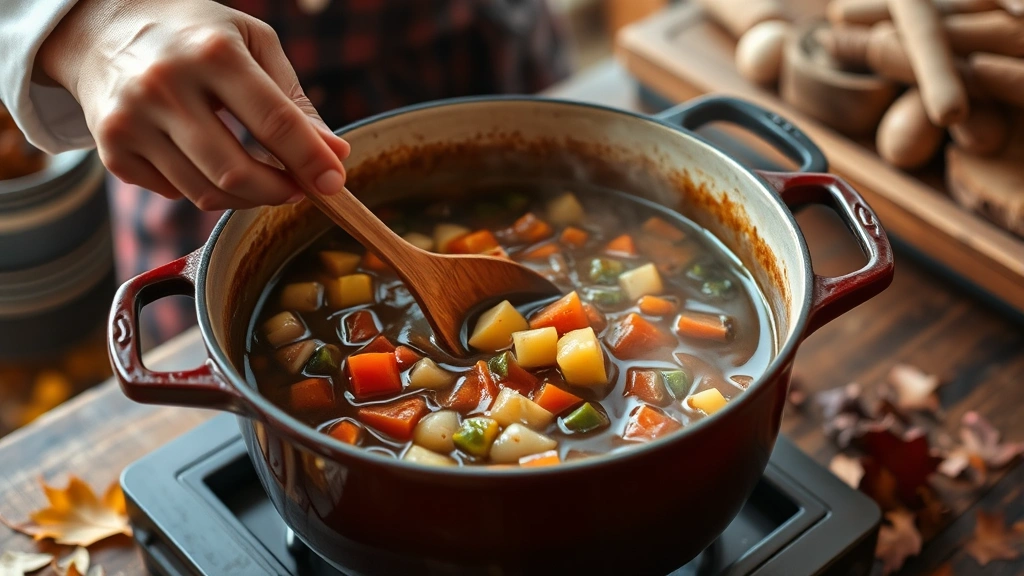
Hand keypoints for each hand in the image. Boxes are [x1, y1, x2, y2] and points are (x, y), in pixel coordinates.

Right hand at [37, 0, 350, 209]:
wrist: (103, 29)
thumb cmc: (197, 35)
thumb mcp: (253, 44)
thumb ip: (295, 101)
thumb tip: (335, 154)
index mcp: (212, 52)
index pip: (274, 122)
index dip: (310, 160)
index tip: (334, 184)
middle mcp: (164, 86)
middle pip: (236, 172)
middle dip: (280, 192)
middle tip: (300, 190)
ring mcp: (131, 121)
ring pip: (206, 193)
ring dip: (248, 198)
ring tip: (263, 179)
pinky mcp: (112, 150)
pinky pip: (176, 193)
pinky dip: (205, 189)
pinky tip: (210, 163)